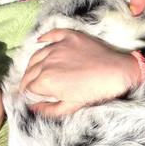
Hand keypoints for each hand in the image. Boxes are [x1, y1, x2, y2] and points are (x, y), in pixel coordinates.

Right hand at [19, 29, 144, 116]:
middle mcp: (48, 61)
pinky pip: (52, 35)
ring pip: (37, 55)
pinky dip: (44, 38)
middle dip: (26, 81)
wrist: (118, 74)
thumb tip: (33, 108)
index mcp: (46, 80)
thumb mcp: (72, 107)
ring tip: (33, 70)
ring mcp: (58, 47)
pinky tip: (39, 42)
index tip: (27, 97)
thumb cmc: (96, 92)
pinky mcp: (69, 37)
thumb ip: (49, 110)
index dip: (26, 94)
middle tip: (27, 87)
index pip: (28, 87)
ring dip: (32, 64)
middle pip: (30, 72)